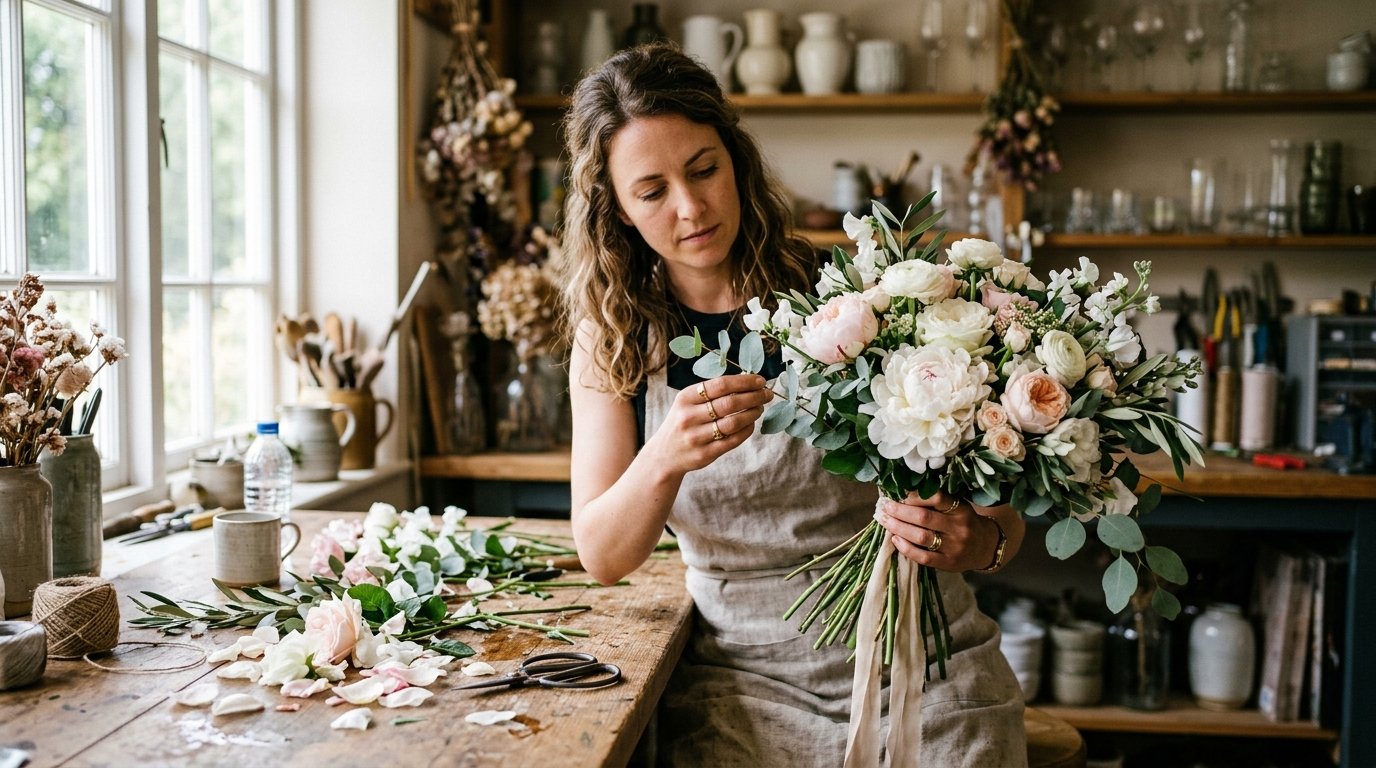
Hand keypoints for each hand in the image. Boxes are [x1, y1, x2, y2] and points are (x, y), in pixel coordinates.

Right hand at [647, 373, 772, 473]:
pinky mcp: (705, 454)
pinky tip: (751, 423)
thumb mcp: (687, 402)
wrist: (664, 455)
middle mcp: (689, 417)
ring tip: (760, 408)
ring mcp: (696, 437)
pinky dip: (747, 430)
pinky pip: (733, 440)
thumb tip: (747, 381)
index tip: (760, 381)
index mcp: (686, 398)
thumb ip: (711, 392)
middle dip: (754, 397)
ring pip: (733, 423)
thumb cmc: (683, 422)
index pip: (720, 385)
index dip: (744, 382)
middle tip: (767, 394)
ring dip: (752, 413)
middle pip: (729, 403)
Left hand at [875, 491, 1005, 572]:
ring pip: (921, 537)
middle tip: (885, 507)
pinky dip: (906, 548)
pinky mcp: (948, 563)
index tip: (898, 493)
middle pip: (924, 517)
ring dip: (899, 528)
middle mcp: (959, 527)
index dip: (914, 496)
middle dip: (900, 511)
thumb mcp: (958, 507)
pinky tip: (895, 540)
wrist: (985, 547)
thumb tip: (902, 494)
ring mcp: (954, 547)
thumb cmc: (964, 522)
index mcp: (961, 509)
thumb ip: (937, 502)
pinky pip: (923, 557)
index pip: (936, 498)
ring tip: (885, 521)